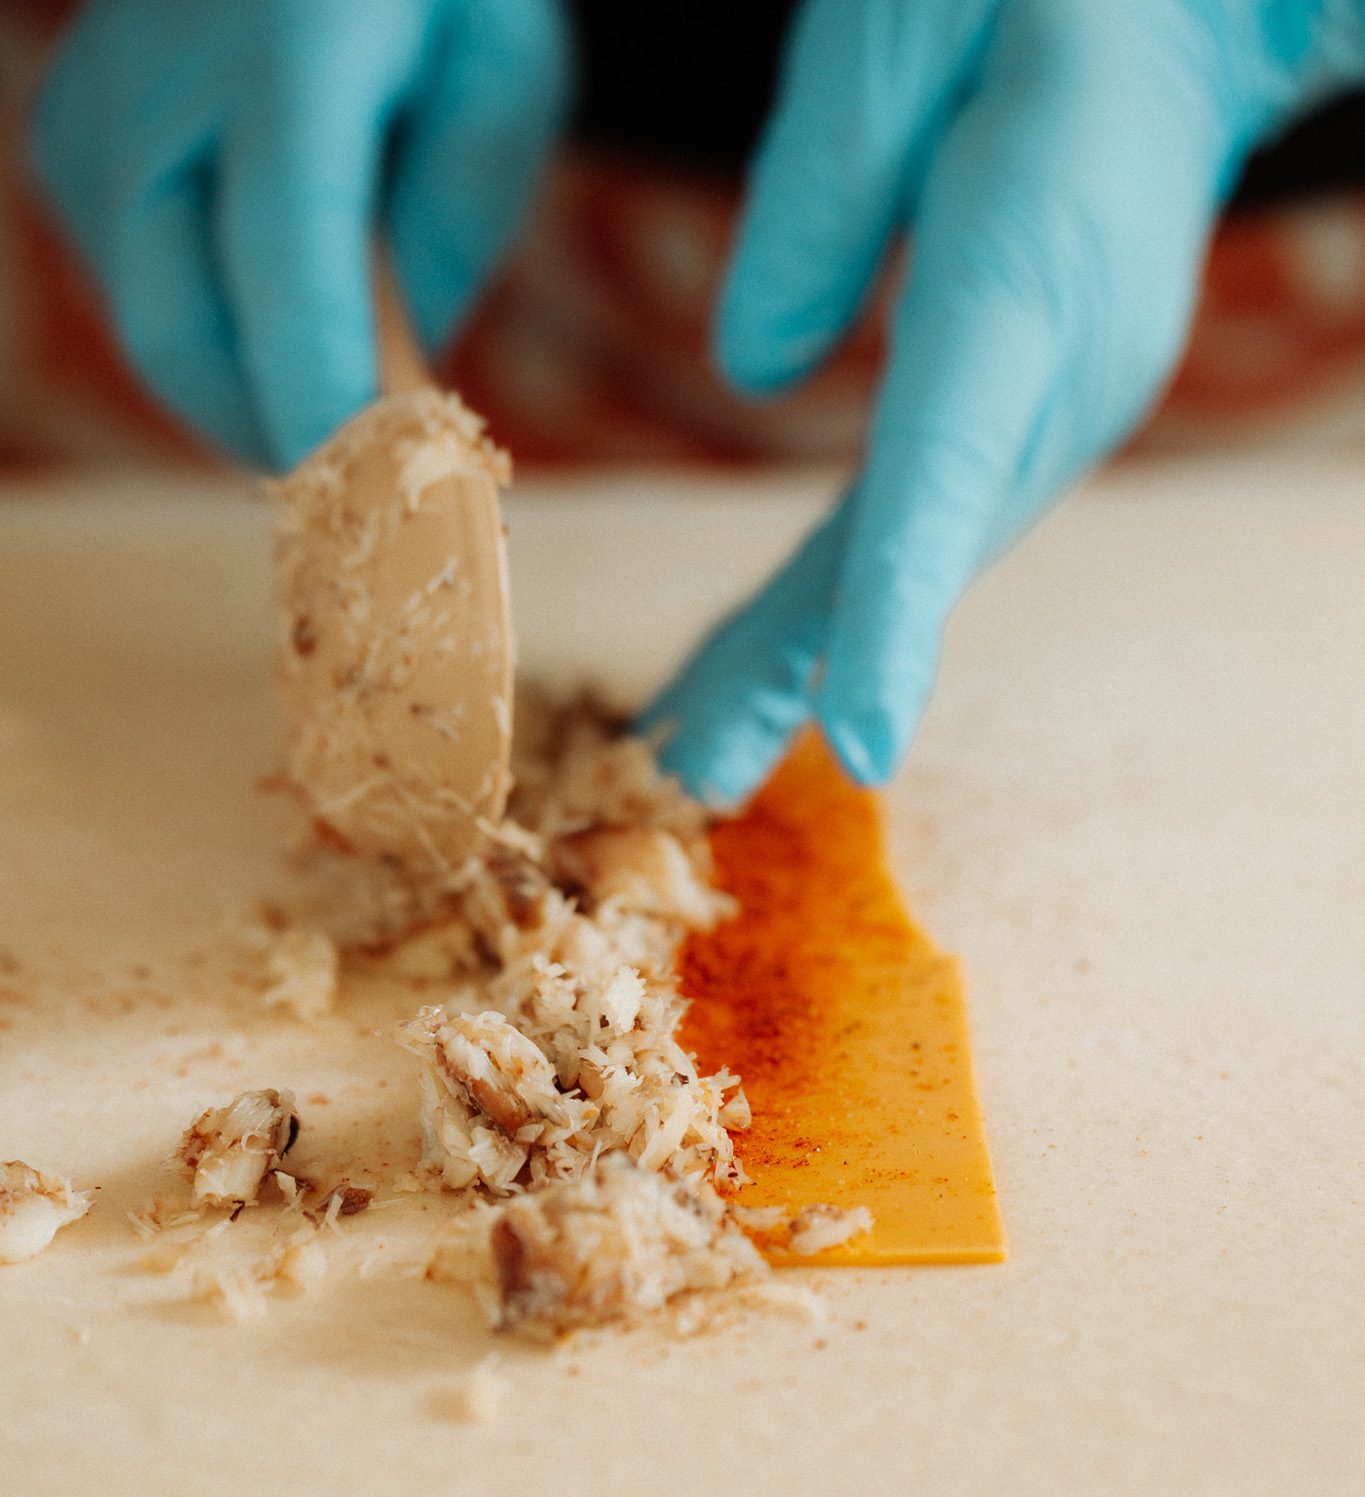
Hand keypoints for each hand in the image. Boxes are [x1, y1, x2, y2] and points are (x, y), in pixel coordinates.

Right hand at [29, 0, 571, 468]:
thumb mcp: (506, 75)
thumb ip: (458, 222)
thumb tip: (390, 380)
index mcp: (286, 44)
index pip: (285, 260)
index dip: (319, 395)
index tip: (368, 493)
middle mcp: (155, 80)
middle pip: (183, 338)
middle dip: (275, 430)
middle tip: (366, 471)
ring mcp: (91, 118)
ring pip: (157, 338)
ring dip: (249, 381)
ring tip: (334, 339)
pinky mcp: (66, 150)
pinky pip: (138, 301)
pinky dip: (214, 333)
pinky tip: (270, 286)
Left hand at [646, 0, 1364, 802]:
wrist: (1192, 11)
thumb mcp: (912, 19)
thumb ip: (827, 180)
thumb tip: (755, 368)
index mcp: (1027, 269)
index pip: (945, 463)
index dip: (893, 611)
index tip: (856, 744)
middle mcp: (1057, 374)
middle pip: (913, 546)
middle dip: (800, 670)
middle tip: (687, 780)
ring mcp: (1055, 405)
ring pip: (915, 550)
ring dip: (806, 652)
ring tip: (698, 748)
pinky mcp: (1031, 411)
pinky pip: (923, 520)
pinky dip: (844, 597)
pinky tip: (773, 658)